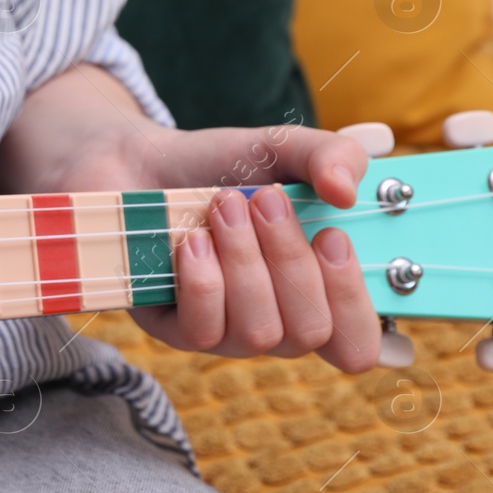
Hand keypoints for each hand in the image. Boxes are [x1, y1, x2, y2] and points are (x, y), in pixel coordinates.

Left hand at [0, 64, 380, 372]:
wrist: (132, 162)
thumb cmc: (213, 165)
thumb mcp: (279, 149)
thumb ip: (328, 155)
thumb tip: (348, 191)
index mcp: (313, 291)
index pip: (358, 343)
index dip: (360, 308)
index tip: (335, 238)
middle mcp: (273, 321)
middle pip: (312, 332)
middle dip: (293, 261)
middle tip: (266, 201)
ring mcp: (222, 332)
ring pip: (261, 332)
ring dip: (247, 263)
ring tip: (224, 206)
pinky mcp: (170, 330)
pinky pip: (204, 331)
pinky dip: (204, 281)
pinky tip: (192, 241)